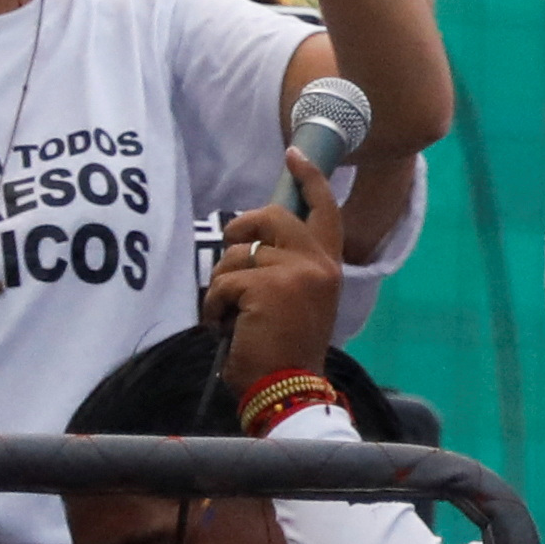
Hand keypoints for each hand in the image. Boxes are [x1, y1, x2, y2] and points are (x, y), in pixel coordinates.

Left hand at [205, 155, 346, 390]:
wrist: (288, 389)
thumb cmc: (289, 350)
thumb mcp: (303, 301)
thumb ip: (291, 268)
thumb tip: (253, 243)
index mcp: (330, 267)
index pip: (325, 210)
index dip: (310, 179)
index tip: (294, 154)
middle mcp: (318, 264)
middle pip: (273, 217)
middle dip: (242, 227)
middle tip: (230, 247)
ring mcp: (294, 273)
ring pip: (239, 254)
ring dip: (222, 283)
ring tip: (228, 312)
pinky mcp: (266, 288)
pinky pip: (224, 281)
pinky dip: (214, 305)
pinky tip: (222, 325)